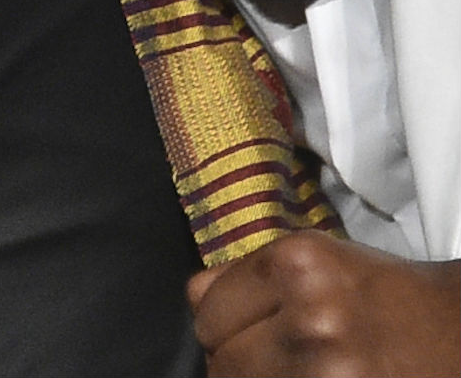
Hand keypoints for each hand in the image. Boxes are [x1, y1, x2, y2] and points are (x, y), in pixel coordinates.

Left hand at [191, 232, 460, 375]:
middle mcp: (311, 315)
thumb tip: (194, 297)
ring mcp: (327, 369)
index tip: (252, 326)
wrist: (459, 333)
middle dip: (236, 357)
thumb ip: (250, 276)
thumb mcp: (319, 262)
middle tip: (273, 354)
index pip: (207, 306)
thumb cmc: (385, 296)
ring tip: (295, 368)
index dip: (225, 320)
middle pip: (220, 356)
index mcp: (299, 263)